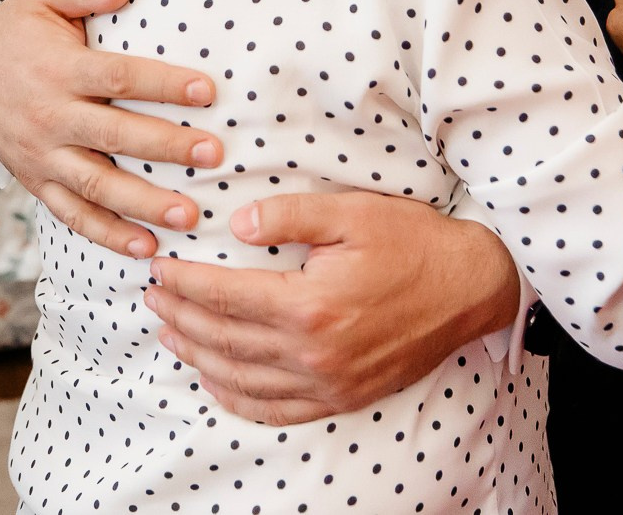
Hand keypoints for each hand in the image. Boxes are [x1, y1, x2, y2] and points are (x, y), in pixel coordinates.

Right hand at [0, 0, 222, 257]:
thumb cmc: (18, 27)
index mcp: (58, 69)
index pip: (117, 77)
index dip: (162, 84)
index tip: (207, 90)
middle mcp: (49, 116)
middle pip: (113, 134)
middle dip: (165, 146)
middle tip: (213, 154)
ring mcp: (42, 155)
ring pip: (95, 184)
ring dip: (143, 203)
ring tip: (188, 216)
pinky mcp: (37, 181)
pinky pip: (72, 214)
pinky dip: (107, 234)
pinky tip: (146, 248)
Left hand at [142, 192, 519, 424]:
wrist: (470, 287)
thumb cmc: (413, 242)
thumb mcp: (352, 212)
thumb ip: (289, 214)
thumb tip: (235, 225)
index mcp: (310, 304)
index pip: (225, 296)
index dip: (184, 282)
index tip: (159, 267)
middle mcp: (314, 353)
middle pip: (225, 339)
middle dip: (180, 316)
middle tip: (152, 295)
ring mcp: (328, 383)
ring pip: (241, 379)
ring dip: (198, 356)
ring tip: (170, 331)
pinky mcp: (343, 397)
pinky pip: (276, 409)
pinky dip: (237, 398)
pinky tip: (216, 380)